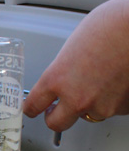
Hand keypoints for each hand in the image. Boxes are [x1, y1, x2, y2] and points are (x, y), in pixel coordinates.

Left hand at [24, 0, 128, 130]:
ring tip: (98, 82)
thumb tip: (64, 75)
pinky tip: (115, 81)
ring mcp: (100, 106)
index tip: (30, 109)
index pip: (33, 105)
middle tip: (57, 108)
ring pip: (87, 115)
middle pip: (56, 124)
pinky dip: (111, 100)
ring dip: (88, 105)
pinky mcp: (121, 109)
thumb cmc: (113, 26)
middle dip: (55, 117)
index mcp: (56, 79)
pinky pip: (111, 110)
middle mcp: (76, 98)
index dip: (30, 108)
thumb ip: (64, 68)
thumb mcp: (73, 46)